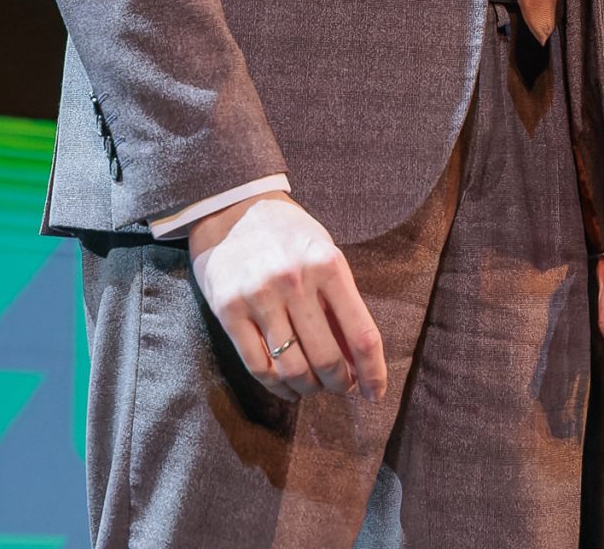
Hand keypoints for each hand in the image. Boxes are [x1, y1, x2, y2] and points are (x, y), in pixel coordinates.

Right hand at [188, 192, 385, 402]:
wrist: (231, 210)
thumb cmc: (288, 237)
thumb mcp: (324, 254)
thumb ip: (341, 302)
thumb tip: (357, 361)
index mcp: (328, 264)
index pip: (362, 334)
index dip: (373, 372)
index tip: (375, 393)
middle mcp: (294, 281)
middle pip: (327, 358)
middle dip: (339, 384)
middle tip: (341, 388)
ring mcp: (259, 297)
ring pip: (292, 368)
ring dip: (309, 388)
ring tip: (313, 387)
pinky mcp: (228, 311)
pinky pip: (258, 366)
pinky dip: (277, 386)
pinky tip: (287, 387)